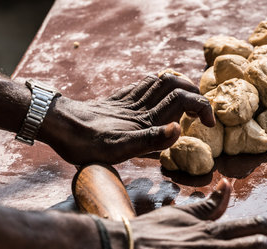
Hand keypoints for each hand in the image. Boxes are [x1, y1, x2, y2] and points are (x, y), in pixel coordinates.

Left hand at [40, 73, 214, 164]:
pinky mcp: (117, 100)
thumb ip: (150, 141)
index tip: (210, 124)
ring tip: (189, 99)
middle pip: (174, 85)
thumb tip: (179, 130)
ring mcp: (127, 101)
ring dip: (179, 85)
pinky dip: (158, 84)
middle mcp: (139, 106)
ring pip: (160, 80)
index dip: (201, 107)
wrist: (56, 125)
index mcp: (144, 118)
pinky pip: (143, 85)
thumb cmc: (85, 143)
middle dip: (195, 94)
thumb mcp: (118, 150)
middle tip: (203, 113)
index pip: (182, 99)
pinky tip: (158, 93)